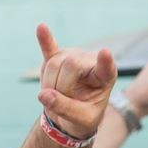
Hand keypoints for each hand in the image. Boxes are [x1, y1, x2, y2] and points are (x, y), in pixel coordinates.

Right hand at [34, 23, 117, 142]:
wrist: (70, 114)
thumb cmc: (83, 117)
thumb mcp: (82, 120)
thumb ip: (66, 109)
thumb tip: (44, 95)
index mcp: (105, 77)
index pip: (106, 67)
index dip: (104, 61)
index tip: (105, 52)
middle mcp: (90, 61)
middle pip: (70, 66)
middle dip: (60, 87)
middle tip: (62, 102)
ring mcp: (73, 56)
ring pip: (54, 64)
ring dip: (49, 84)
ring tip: (56, 95)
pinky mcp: (56, 56)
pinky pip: (49, 48)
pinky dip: (44, 39)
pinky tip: (41, 27)